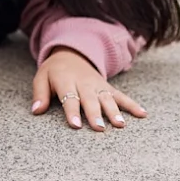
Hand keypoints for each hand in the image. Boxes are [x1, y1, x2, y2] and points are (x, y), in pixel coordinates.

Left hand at [31, 47, 146, 130]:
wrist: (72, 53)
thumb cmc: (54, 71)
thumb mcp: (41, 77)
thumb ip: (39, 94)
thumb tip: (36, 111)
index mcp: (66, 80)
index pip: (69, 97)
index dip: (72, 111)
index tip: (76, 125)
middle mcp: (84, 83)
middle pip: (90, 99)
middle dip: (95, 113)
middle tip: (99, 128)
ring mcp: (98, 85)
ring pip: (107, 98)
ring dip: (114, 111)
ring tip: (120, 124)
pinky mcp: (107, 87)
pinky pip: (121, 96)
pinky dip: (132, 104)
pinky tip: (143, 114)